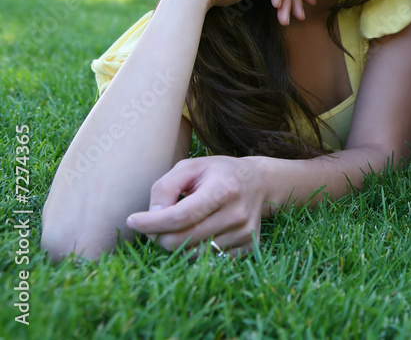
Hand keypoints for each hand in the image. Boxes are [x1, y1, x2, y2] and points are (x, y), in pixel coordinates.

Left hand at [126, 156, 268, 257]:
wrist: (259, 182)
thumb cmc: (218, 173)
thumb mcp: (190, 167)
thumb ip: (166, 187)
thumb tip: (152, 216)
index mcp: (224, 190)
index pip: (179, 217)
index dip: (150, 223)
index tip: (133, 220)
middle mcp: (237, 215)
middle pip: (181, 240)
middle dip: (158, 235)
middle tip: (153, 224)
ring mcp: (244, 234)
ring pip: (191, 254)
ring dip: (176, 244)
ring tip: (179, 225)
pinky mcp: (247, 247)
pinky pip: (206, 260)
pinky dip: (193, 250)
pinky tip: (198, 232)